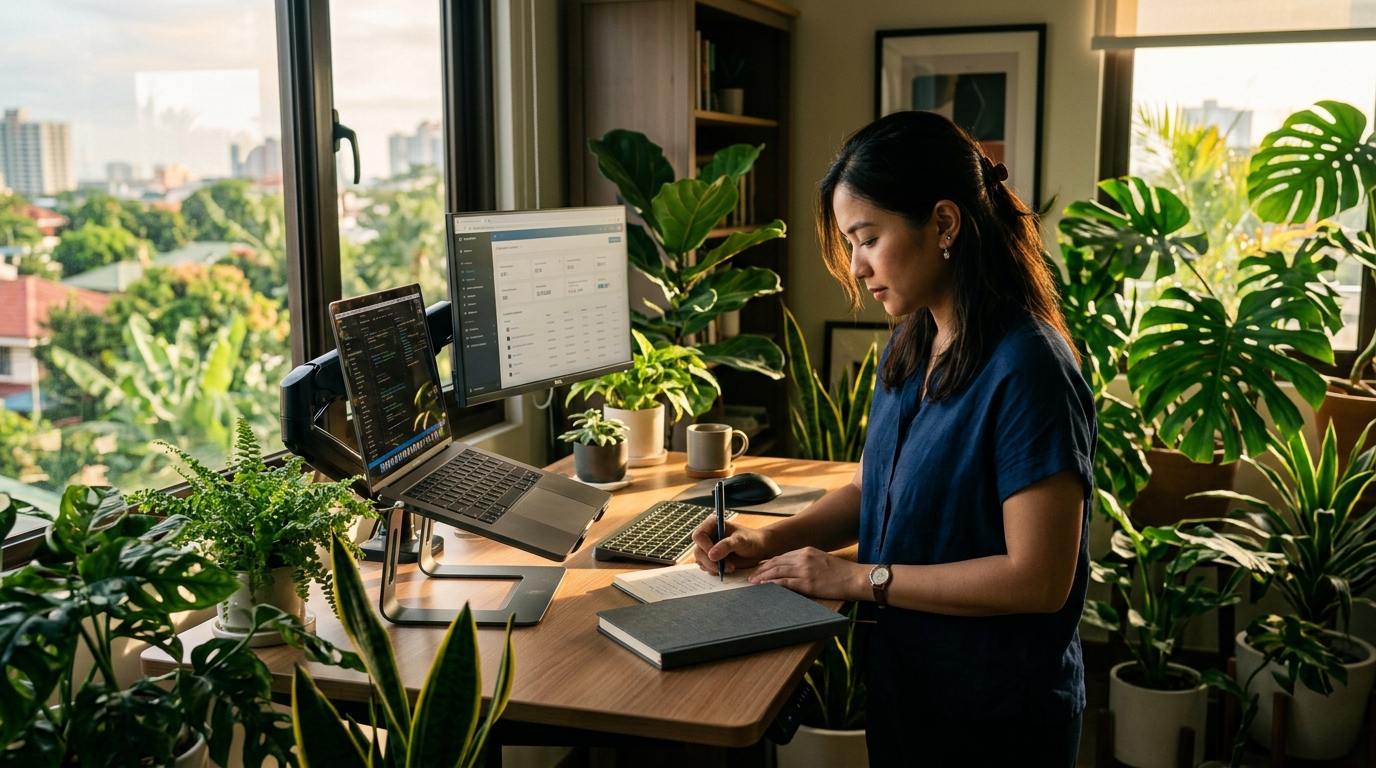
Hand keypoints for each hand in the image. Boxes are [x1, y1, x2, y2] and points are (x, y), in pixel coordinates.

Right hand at [691, 517, 771, 573]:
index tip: (714, 555)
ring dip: (714, 568)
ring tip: (731, 567)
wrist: (758, 549)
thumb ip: (726, 546)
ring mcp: (709, 549)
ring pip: (701, 562)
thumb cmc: (751, 540)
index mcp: (712, 525)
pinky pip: (707, 568)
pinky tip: (728, 568)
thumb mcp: (741, 540)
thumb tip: (711, 555)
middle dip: (710, 562)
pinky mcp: (712, 559)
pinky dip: (716, 571)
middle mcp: (708, 536)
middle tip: (725, 567)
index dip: (704, 546)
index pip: (698, 536)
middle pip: (698, 552)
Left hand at [748, 547, 866, 600]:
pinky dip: (772, 584)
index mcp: (807, 551)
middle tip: (751, 577)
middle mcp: (804, 557)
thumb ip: (809, 563)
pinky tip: (764, 587)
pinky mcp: (807, 582)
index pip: (782, 556)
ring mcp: (805, 569)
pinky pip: (784, 583)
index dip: (769, 563)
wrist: (856, 578)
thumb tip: (797, 571)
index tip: (760, 569)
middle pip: (776, 562)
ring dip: (763, 577)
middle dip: (762, 570)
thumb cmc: (843, 573)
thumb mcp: (823, 561)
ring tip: (753, 583)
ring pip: (777, 572)